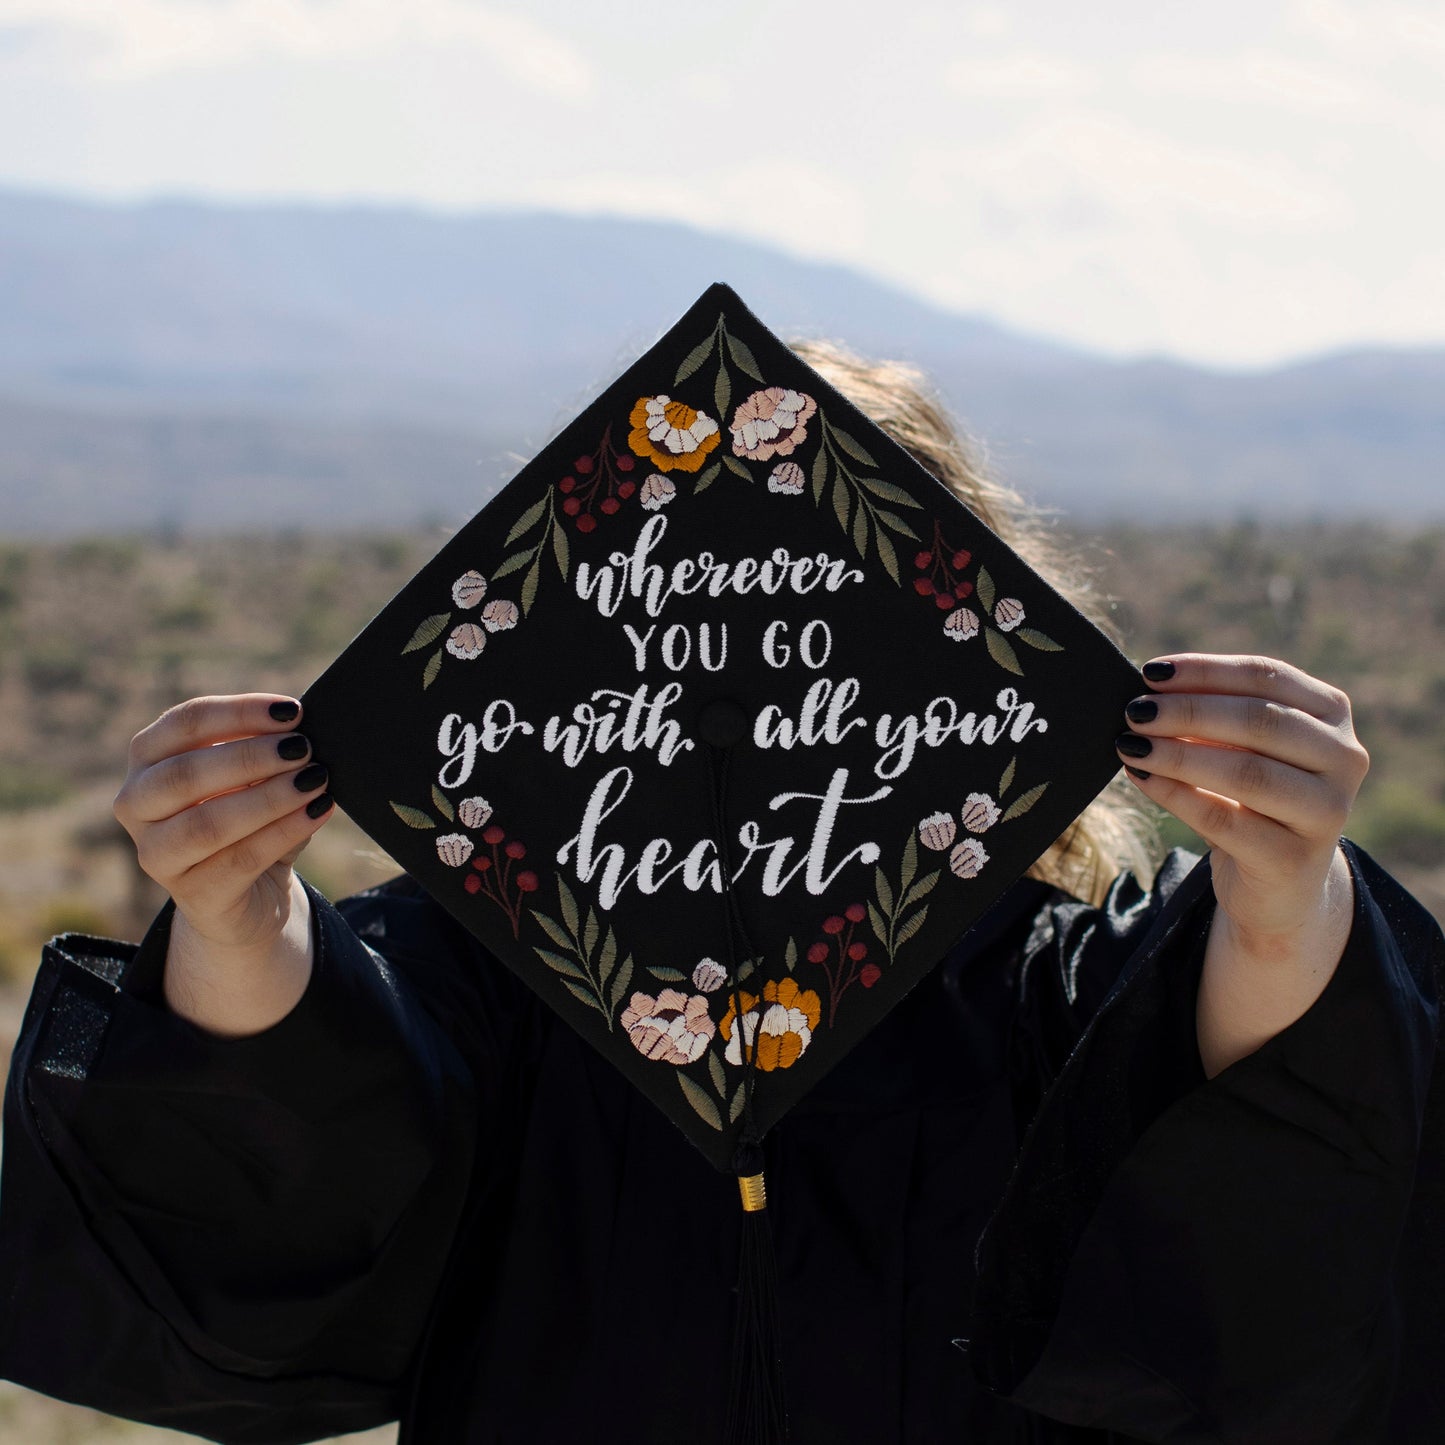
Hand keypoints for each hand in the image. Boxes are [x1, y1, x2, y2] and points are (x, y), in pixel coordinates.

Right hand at [114, 694, 332, 955]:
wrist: (251, 894)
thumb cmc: (251, 819)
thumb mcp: (254, 777)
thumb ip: (265, 749)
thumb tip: (299, 729)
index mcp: (148, 759)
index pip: (184, 723)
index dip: (239, 712)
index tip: (291, 711)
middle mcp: (137, 805)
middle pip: (185, 773)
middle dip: (250, 756)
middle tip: (303, 748)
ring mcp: (156, 854)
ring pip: (208, 823)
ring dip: (269, 797)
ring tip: (315, 780)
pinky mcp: (192, 894)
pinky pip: (240, 859)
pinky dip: (284, 831)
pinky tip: (317, 811)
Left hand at [1115, 655, 1369, 1072]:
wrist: (1280, 891)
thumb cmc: (1242, 800)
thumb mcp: (1233, 751)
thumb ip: (1203, 715)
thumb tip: (1128, 686)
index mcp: (1328, 718)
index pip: (1270, 677)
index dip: (1205, 672)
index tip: (1145, 670)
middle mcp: (1342, 762)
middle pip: (1262, 722)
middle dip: (1187, 713)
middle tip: (1126, 710)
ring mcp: (1326, 817)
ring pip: (1252, 772)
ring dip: (1180, 755)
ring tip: (1126, 745)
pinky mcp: (1295, 864)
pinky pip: (1232, 825)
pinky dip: (1182, 799)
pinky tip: (1142, 782)